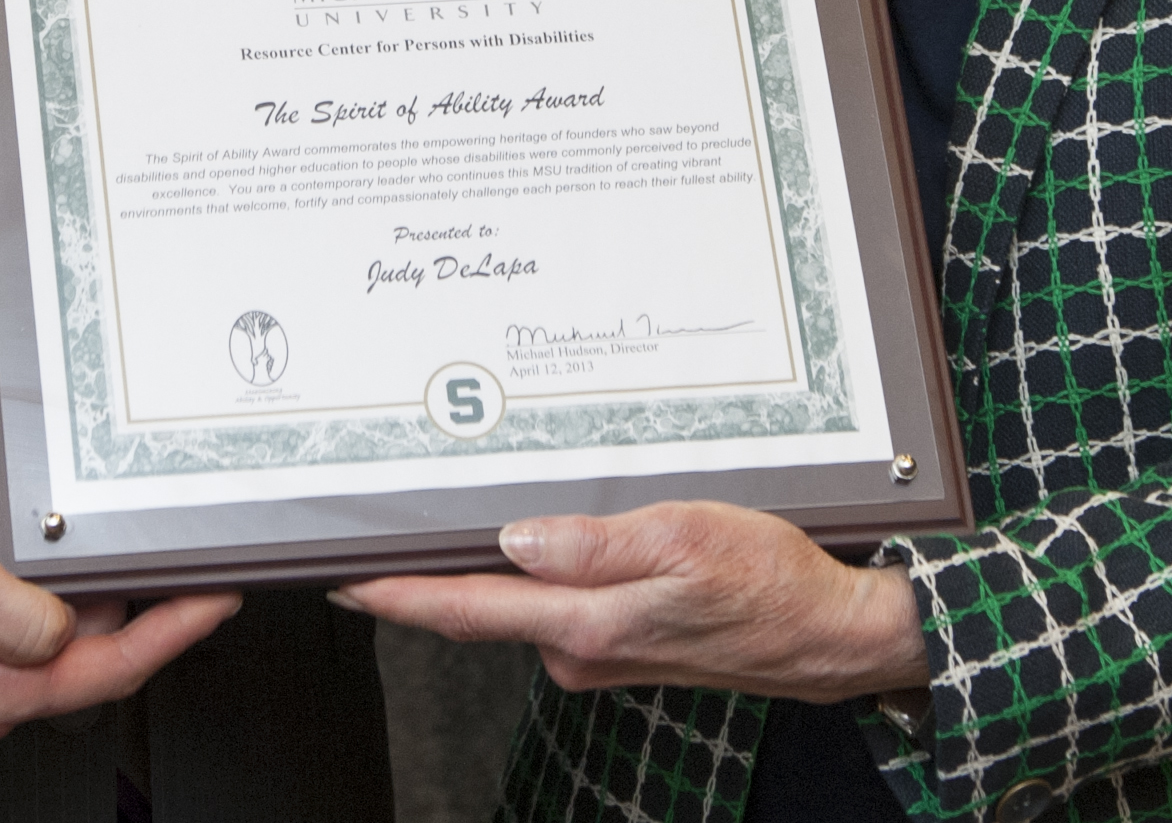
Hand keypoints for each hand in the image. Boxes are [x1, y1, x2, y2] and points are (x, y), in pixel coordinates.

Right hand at [0, 483, 239, 743]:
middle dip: (152, 620)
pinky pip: (40, 627)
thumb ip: (24, 615)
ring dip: (110, 604)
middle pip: (97, 662)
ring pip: (71, 643)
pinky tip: (80, 565)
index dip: (173, 633)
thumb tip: (75, 628)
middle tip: (198, 573)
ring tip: (146, 559)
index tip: (218, 600)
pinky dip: (71, 598)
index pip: (108, 669)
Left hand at [335, 502, 923, 697]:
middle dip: (424, 575)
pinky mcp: (625, 642)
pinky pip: (560, 604)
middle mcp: (581, 647)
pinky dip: (538, 575)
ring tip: (447, 522)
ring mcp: (602, 649)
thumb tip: (517, 542)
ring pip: (521, 602)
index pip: (465, 608)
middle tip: (372, 534)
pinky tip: (539, 542)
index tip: (341, 577)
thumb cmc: (769, 587)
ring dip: (484, 569)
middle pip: (480, 606)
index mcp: (586, 624)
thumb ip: (593, 545)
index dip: (396, 594)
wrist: (830, 635)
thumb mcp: (684, 541)